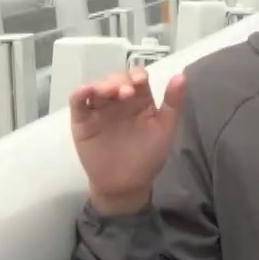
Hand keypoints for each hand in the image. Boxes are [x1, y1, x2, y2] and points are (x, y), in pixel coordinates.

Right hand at [68, 66, 184, 213]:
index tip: (140, 81)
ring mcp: (99, 109)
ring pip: (97, 87)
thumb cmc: (148, 156)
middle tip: (126, 93)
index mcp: (139, 100)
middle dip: (120, 80)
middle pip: (115, 79)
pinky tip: (86, 91)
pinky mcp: (82, 121)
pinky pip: (77, 102)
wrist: (127, 184)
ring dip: (102, 84)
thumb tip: (181, 76)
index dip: (137, 74)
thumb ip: (173, 103)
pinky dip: (79, 93)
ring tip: (110, 92)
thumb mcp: (165, 129)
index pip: (136, 78)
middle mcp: (118, 101)